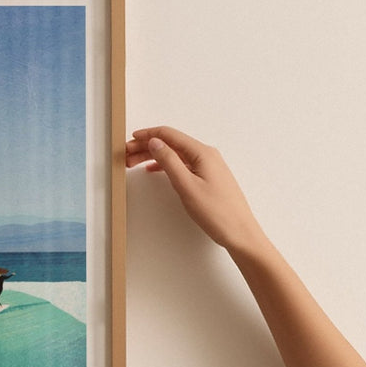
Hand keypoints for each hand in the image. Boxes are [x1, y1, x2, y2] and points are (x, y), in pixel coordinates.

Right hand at [126, 126, 264, 254]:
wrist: (239, 231)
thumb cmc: (216, 212)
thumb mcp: (186, 185)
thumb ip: (169, 161)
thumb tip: (155, 142)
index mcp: (202, 153)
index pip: (169, 135)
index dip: (147, 135)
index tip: (129, 139)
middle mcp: (205, 155)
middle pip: (171, 143)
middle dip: (146, 146)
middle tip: (126, 155)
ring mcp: (207, 166)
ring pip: (175, 154)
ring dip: (153, 156)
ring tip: (133, 163)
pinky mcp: (207, 177)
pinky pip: (182, 164)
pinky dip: (164, 165)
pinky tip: (153, 170)